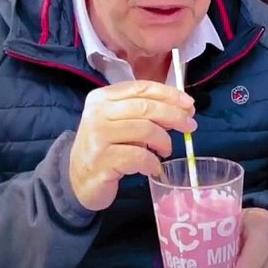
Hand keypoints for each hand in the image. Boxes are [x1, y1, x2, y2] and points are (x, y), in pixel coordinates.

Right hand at [68, 80, 196, 211]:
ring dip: (164, 141)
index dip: (169, 94)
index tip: (189, 104)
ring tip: (166, 150)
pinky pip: (139, 157)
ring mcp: (98, 136)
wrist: (77, 179)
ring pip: (145, 131)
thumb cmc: (104, 147)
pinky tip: (153, 168)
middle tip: (190, 126)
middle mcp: (97, 113)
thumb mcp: (117, 121)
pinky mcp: (102, 160)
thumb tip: (182, 108)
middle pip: (145, 108)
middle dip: (174, 116)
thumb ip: (142, 111)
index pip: (141, 88)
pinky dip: (152, 163)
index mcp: (102, 97)